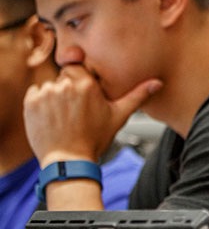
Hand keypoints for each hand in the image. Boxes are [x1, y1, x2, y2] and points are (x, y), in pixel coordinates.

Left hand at [23, 65, 161, 163]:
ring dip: (54, 98)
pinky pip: (35, 93)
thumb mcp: (119, 116)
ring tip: (62, 118)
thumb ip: (138, 96)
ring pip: (50, 86)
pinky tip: (51, 118)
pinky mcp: (31, 102)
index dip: (79, 82)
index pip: (77, 68)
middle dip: (67, 91)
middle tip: (74, 112)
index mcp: (87, 85)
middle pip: (63, 78)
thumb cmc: (95, 139)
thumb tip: (158, 83)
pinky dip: (40, 104)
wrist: (68, 161)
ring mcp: (46, 93)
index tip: (81, 98)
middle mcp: (65, 85)